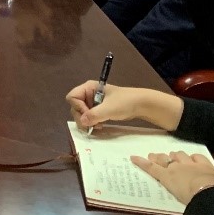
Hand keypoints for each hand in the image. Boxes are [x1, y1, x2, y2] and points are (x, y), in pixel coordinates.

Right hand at [65, 81, 183, 131]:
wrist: (141, 104)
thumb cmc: (125, 102)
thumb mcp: (109, 109)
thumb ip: (94, 115)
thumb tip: (81, 122)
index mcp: (89, 87)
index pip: (72, 97)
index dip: (78, 108)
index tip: (89, 115)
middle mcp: (88, 94)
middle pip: (75, 106)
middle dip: (82, 117)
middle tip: (92, 125)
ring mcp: (92, 102)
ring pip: (81, 113)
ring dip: (87, 121)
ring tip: (97, 126)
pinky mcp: (98, 109)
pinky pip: (88, 116)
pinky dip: (92, 122)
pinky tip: (99, 126)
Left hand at [130, 151, 213, 204]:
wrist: (210, 191)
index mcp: (205, 166)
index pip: (197, 158)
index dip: (192, 159)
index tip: (190, 160)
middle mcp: (189, 164)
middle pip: (179, 155)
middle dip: (174, 157)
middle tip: (170, 158)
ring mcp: (176, 169)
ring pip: (165, 159)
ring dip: (159, 158)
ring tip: (154, 156)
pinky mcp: (165, 176)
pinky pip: (151, 168)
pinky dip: (141, 163)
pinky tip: (133, 158)